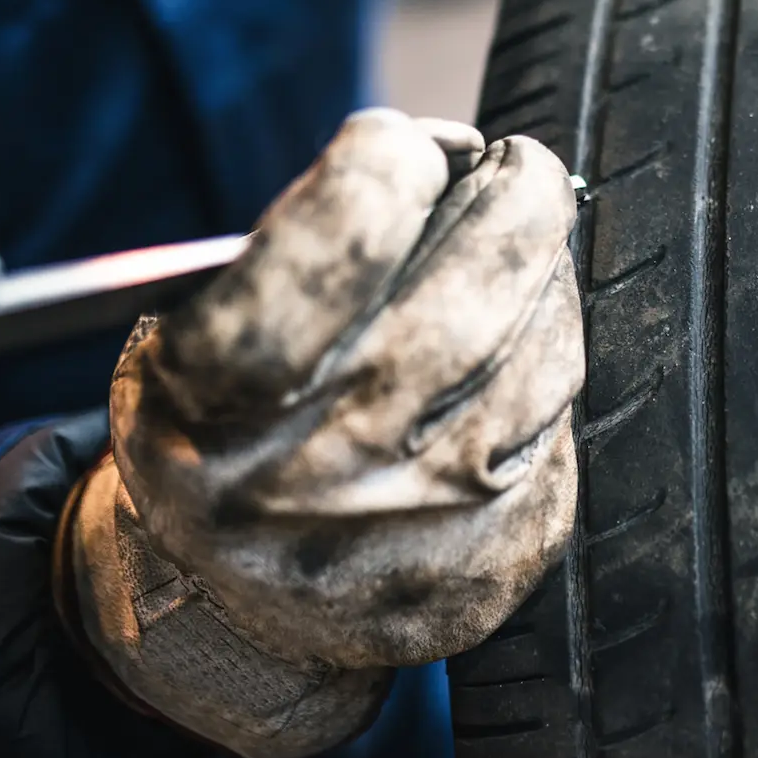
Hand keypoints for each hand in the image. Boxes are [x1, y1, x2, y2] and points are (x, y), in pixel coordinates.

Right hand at [61, 109, 582, 757]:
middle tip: (516, 168)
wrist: (229, 610)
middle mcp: (325, 463)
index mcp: (219, 389)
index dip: (392, 156)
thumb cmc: (222, 425)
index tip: (401, 147)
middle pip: (481, 276)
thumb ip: (308, 233)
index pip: (351, 223)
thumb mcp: (194, 322)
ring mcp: (421, 522)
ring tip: (508, 268)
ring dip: (542, 282)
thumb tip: (452, 153)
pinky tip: (511, 363)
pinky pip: (563, 424)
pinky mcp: (495, 560)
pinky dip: (546, 371)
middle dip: (517, 193)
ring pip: (546, 346)